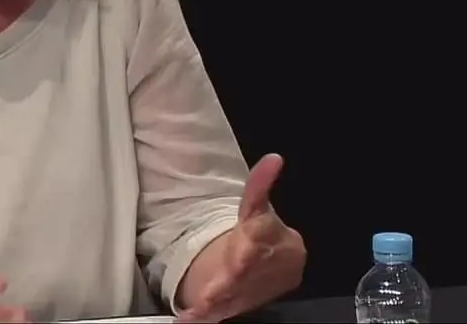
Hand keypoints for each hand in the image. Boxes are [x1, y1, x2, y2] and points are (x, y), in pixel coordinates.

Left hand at [181, 154, 306, 322]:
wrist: (275, 266)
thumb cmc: (263, 235)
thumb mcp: (258, 207)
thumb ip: (261, 185)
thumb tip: (272, 159)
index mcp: (276, 242)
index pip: (261, 238)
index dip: (249, 245)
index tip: (240, 250)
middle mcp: (268, 269)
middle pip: (244, 272)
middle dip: (229, 280)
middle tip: (210, 290)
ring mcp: (254, 289)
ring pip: (232, 295)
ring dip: (214, 301)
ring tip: (196, 310)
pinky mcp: (239, 303)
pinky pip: (220, 310)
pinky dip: (204, 315)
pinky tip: (189, 319)